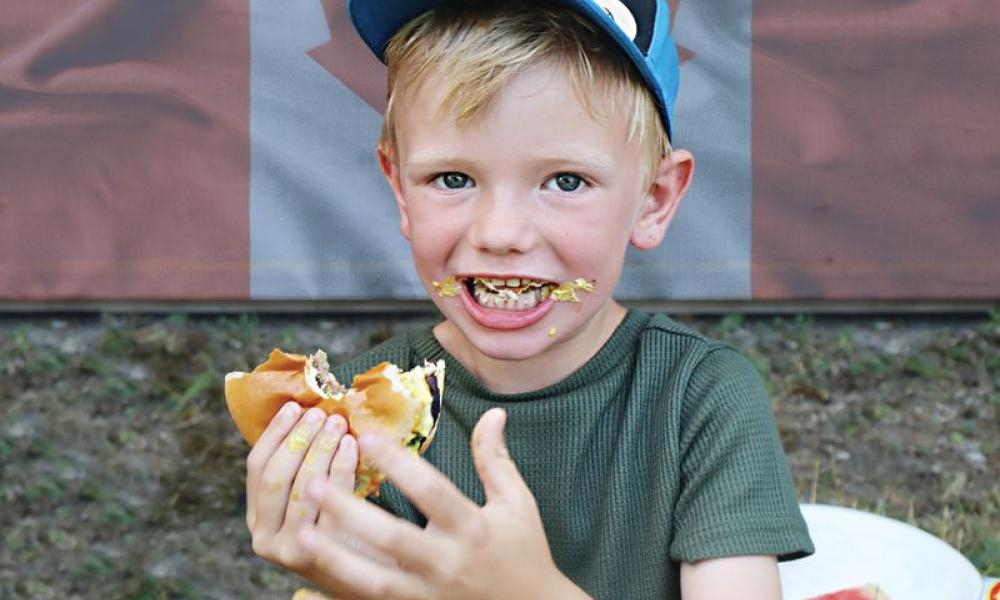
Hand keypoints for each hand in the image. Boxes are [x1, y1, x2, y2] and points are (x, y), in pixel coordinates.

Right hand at [245, 402, 360, 576]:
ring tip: (337, 425)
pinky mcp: (320, 554)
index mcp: (257, 518)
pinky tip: (351, 448)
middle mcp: (264, 537)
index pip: (256, 468)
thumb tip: (311, 413)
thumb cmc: (343, 533)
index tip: (294, 406)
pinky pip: (330, 501)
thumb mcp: (313, 504)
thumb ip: (303, 470)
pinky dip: (339, 468)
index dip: (275, 433)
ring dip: (319, 449)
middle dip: (298, 439)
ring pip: (301, 487)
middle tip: (320, 414)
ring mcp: (289, 549)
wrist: (370, 579)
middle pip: (275, 476)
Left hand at [297, 408, 589, 599]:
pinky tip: (313, 582)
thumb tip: (493, 412)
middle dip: (351, 512)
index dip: (398, 463)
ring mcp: (431, 595)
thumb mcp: (518, 503)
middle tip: (313, 484)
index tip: (365, 436)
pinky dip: (345, 593)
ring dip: (339, 558)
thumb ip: (495, 459)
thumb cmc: (525, 553)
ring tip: (303, 534)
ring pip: (377, 580)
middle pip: (394, 538)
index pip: (431, 490)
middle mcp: (449, 563)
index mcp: (472, 528)